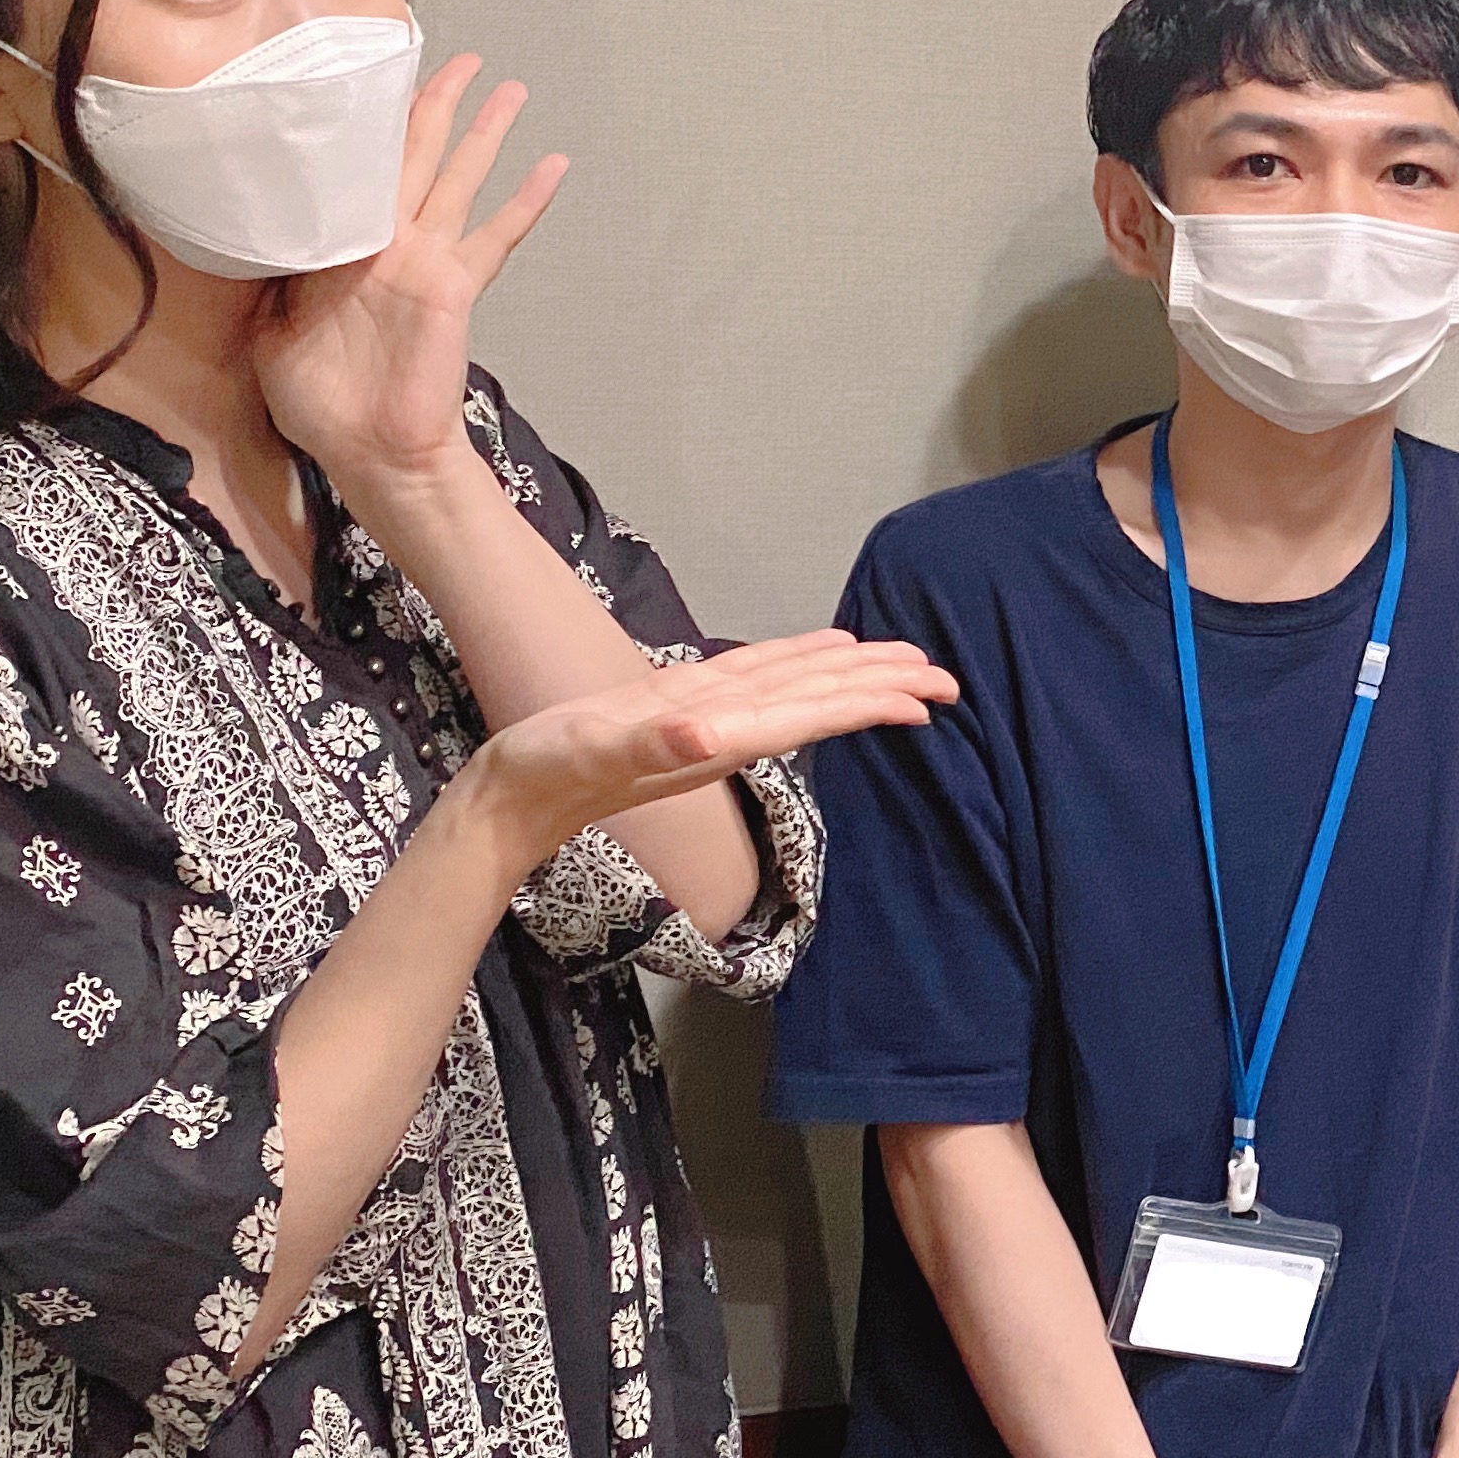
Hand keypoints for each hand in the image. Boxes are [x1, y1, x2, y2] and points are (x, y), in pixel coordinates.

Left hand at [257, 55, 568, 495]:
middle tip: (458, 60)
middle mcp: (388, 242)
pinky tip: (554, 166)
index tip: (373, 79)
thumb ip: (273, 275)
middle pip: (413, 156)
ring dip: (484, 132)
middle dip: (435, 105)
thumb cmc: (321, 402)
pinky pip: (496, 234)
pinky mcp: (453, 283)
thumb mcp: (269, 329)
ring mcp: (426, 260)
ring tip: (511, 89)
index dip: (365, 126)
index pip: (352, 171)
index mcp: (342, 248)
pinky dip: (526, 201)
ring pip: (458, 177)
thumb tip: (257, 227)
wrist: (369, 451)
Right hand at [460, 630, 959, 862]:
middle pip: (820, 700)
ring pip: (796, 687)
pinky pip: (756, 679)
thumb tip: (707, 733)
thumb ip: (650, 745)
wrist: (508, 802)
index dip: (870, 701)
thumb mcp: (594, 752)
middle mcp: (724, 728)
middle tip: (950, 678)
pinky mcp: (679, 705)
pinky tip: (821, 655)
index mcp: (717, 734)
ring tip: (906, 664)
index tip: (928, 695)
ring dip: (853, 676)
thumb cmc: (544, 775)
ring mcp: (704, 717)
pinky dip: (796, 662)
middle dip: (885, 688)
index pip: (812, 712)